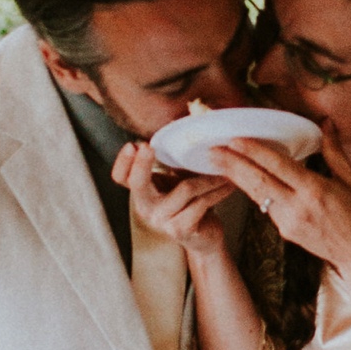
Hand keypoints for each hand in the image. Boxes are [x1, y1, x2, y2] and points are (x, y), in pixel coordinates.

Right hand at [111, 140, 236, 258]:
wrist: (204, 237)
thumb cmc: (190, 202)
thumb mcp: (179, 178)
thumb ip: (176, 157)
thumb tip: (193, 112)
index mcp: (143, 191)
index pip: (121, 177)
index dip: (123, 162)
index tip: (133, 145)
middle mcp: (146, 207)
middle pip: (138, 183)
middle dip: (142, 164)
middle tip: (148, 147)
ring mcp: (161, 220)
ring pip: (185, 188)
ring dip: (208, 176)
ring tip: (224, 167)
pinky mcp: (180, 230)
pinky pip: (201, 202)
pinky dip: (217, 191)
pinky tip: (229, 184)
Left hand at [213, 125, 350, 278]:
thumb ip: (334, 151)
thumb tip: (326, 123)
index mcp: (315, 190)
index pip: (278, 167)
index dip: (255, 152)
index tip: (236, 140)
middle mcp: (297, 207)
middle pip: (258, 182)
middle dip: (232, 165)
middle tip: (211, 150)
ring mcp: (288, 222)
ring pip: (257, 195)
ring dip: (236, 177)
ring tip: (217, 161)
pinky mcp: (284, 232)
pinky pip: (266, 207)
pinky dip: (254, 190)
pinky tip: (241, 178)